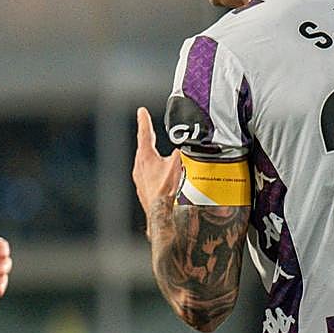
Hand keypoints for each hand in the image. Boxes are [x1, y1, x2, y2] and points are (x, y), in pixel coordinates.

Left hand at [132, 108, 183, 233]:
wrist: (165, 221)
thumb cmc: (171, 193)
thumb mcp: (181, 163)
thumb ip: (186, 148)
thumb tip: (194, 139)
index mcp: (145, 158)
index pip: (145, 133)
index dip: (144, 121)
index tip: (141, 111)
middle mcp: (139, 170)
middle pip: (146, 150)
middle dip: (151, 140)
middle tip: (151, 130)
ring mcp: (142, 184)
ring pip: (151, 166)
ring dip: (159, 161)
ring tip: (169, 161)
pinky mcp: (147, 195)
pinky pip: (155, 180)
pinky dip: (163, 177)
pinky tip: (172, 182)